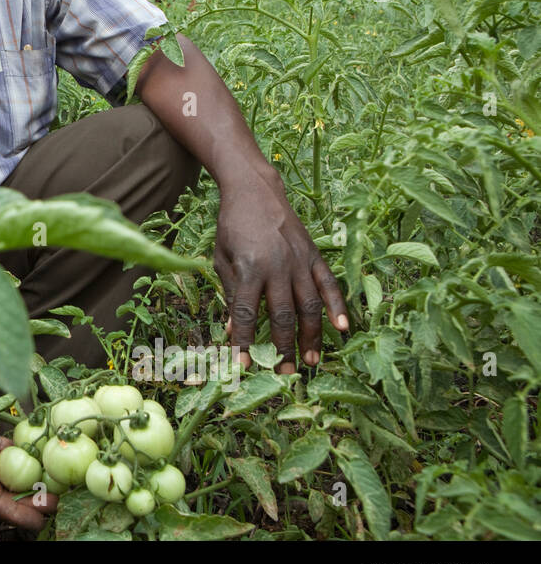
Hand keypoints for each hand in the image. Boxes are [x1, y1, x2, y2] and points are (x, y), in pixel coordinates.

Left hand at [214, 171, 349, 372]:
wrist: (255, 191)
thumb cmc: (232, 227)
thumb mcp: (221, 258)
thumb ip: (230, 293)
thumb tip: (233, 330)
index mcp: (248, 268)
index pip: (245, 312)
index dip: (244, 340)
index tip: (243, 364)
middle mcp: (277, 266)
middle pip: (282, 315)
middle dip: (282, 346)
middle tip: (283, 372)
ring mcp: (299, 261)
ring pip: (309, 305)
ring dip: (312, 336)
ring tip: (311, 361)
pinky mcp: (314, 255)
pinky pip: (329, 284)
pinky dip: (338, 306)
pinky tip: (344, 328)